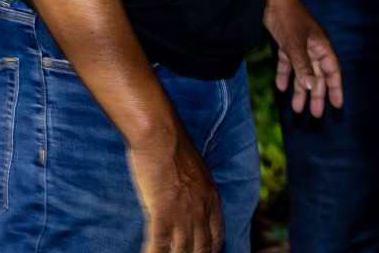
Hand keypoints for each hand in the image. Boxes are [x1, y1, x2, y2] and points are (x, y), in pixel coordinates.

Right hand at [127, 130, 223, 252]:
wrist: (162, 137)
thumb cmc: (174, 149)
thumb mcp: (196, 171)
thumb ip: (197, 190)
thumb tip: (190, 200)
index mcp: (211, 198)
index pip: (218, 235)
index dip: (211, 250)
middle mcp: (201, 209)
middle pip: (202, 248)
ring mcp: (183, 214)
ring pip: (182, 251)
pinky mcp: (163, 214)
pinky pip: (160, 245)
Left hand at [264, 0, 342, 116]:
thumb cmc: (287, 16)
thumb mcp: (294, 44)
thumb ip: (302, 66)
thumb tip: (312, 88)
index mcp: (321, 45)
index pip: (332, 71)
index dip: (336, 88)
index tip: (338, 105)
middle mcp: (313, 46)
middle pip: (318, 75)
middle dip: (317, 95)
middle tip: (315, 115)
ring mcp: (299, 45)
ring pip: (303, 72)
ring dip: (300, 89)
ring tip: (297, 109)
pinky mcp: (285, 42)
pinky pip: (288, 63)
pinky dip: (285, 75)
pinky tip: (281, 87)